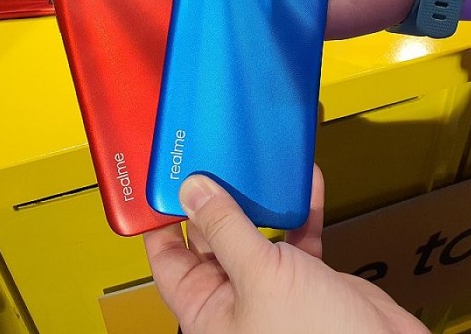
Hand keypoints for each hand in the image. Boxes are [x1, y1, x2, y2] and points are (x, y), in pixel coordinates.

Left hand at [143, 166, 429, 333]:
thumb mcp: (260, 276)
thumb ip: (226, 230)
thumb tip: (194, 191)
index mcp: (207, 309)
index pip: (169, 257)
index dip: (164, 219)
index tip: (167, 182)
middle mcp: (234, 297)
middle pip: (212, 237)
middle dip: (215, 198)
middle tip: (213, 160)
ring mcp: (271, 286)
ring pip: (255, 233)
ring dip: (259, 200)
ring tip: (253, 165)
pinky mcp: (306, 277)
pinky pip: (297, 235)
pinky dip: (301, 209)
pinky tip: (303, 182)